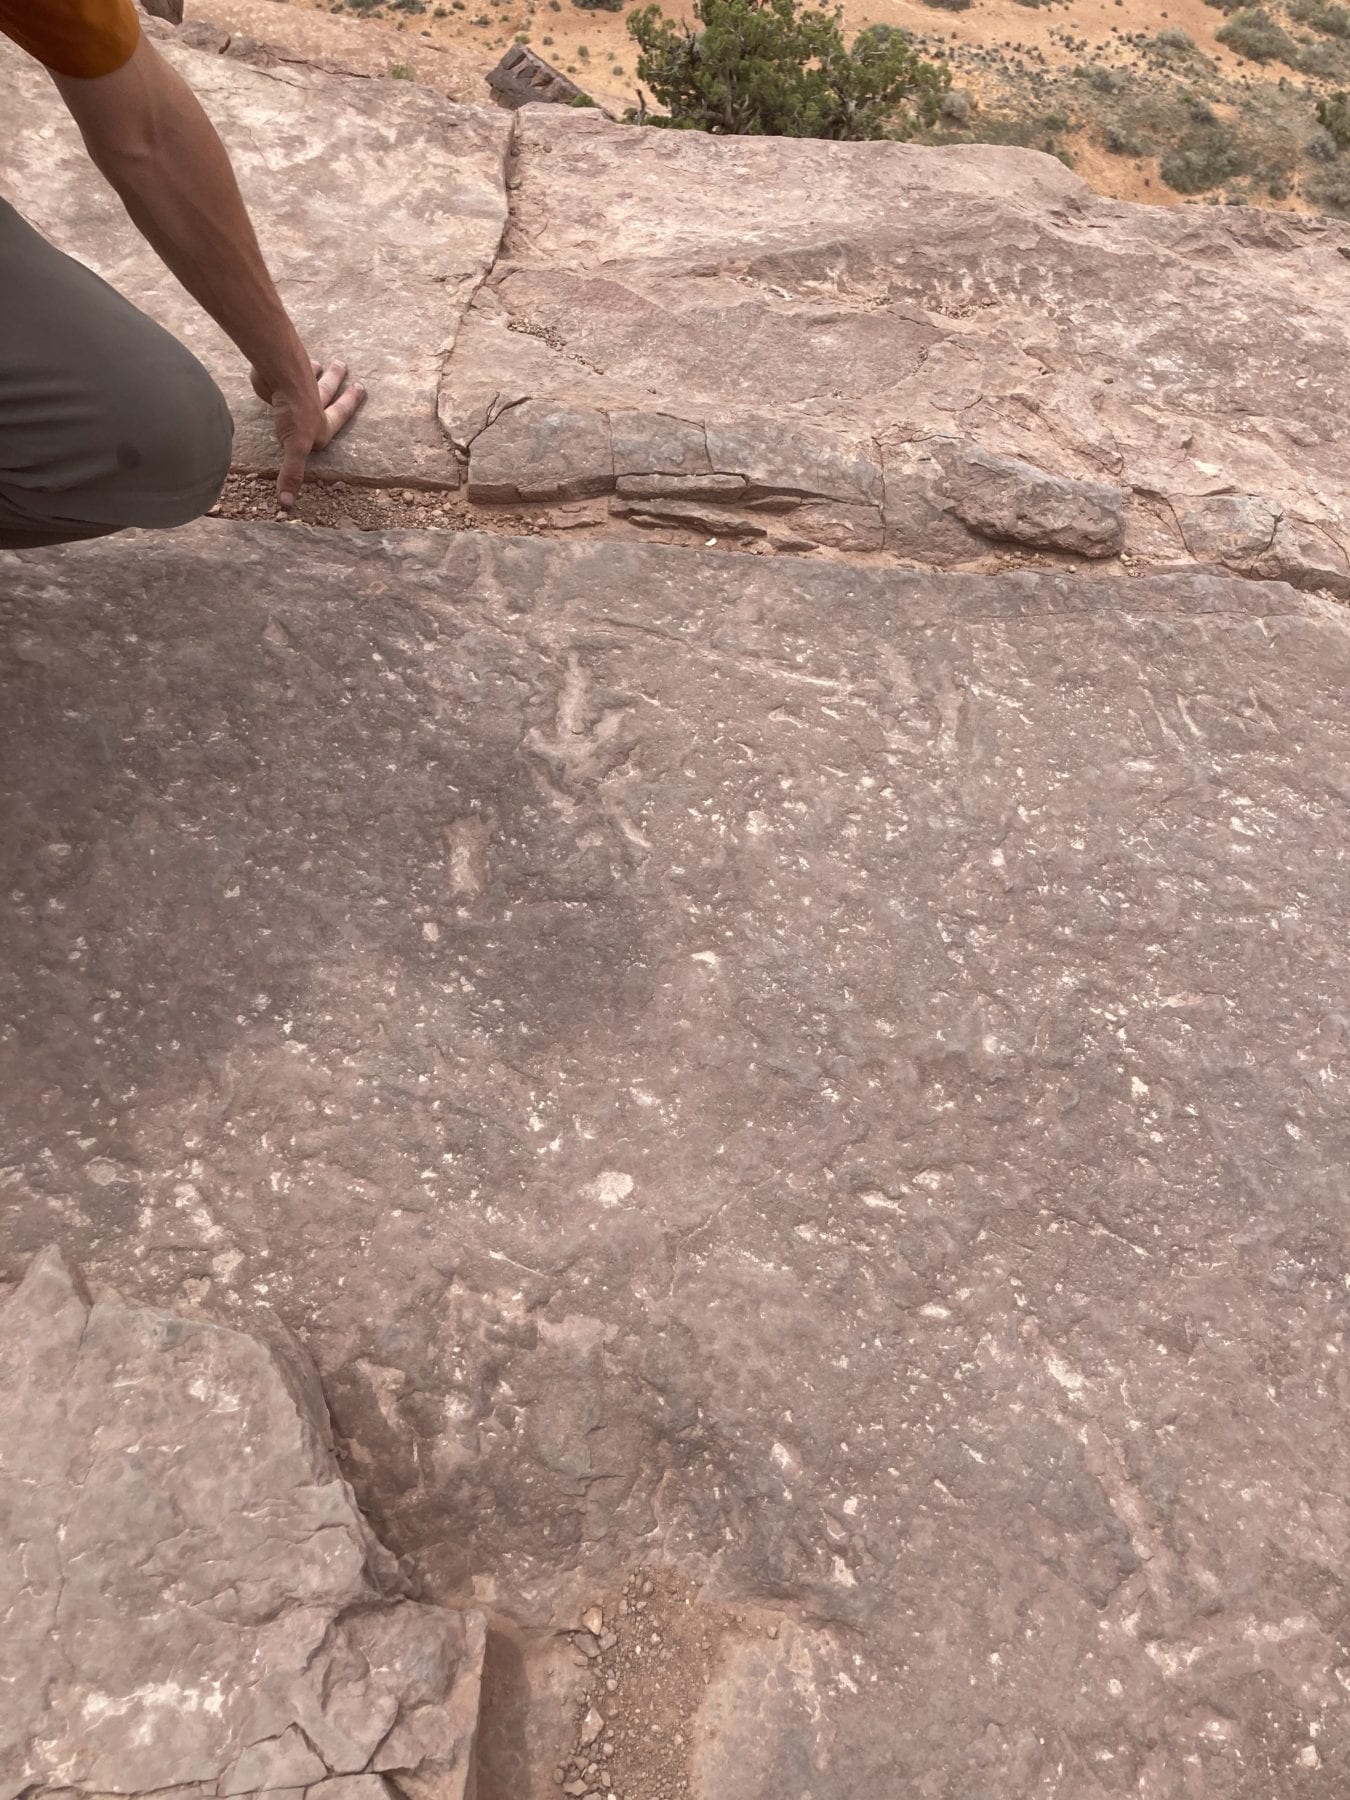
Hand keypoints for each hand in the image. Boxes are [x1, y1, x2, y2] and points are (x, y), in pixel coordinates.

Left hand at [250, 356, 366, 510]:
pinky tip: (293, 366)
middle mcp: (314, 407)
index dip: (351, 403)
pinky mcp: (279, 384)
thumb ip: (292, 474)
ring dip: (320, 374)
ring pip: (312, 381)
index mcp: (322, 424)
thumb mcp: (295, 447)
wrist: (279, 374)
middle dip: (337, 383)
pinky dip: (294, 372)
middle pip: (329, 393)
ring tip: (325, 363)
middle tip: (344, 367)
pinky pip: (287, 380)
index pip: (339, 417)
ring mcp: (298, 391)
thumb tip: (287, 506)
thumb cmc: (294, 411)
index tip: (362, 388)